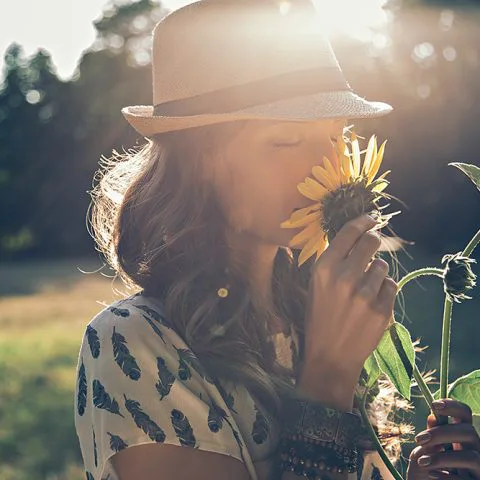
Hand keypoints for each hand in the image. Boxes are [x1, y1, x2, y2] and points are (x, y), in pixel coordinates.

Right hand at [297, 214, 397, 408]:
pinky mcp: (382, 309)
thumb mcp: (316, 285)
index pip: (350, 232)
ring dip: (376, 272)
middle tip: (370, 250)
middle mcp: (344, 277)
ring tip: (364, 290)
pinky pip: (391, 285)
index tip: (371, 218)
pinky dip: (384, 291)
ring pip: (383, 266)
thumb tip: (355, 235)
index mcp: (324, 268)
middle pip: (372, 242)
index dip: (364, 221)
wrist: (330, 356)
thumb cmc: (319, 317)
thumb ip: (333, 260)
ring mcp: (365, 294)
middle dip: (373, 243)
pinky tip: (371, 303)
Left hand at [407, 399, 479, 479]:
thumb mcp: (423, 453)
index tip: (433, 404)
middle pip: (469, 432)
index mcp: (459, 437)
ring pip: (472, 457)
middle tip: (419, 438)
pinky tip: (432, 475)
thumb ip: (429, 438)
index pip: (464, 415)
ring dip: (443, 457)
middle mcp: (473, 450)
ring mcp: (478, 469)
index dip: (453, 406)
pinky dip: (448, 476)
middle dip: (442, 433)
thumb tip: (433, 417)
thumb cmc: (425, 471)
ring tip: (421, 461)